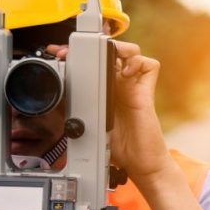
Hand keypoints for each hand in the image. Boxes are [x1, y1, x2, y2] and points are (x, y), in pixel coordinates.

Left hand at [44, 40, 173, 186]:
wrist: (139, 164)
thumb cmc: (118, 149)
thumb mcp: (89, 124)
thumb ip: (78, 108)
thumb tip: (61, 95)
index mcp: (105, 90)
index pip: (93, 62)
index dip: (78, 54)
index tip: (61, 53)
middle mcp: (120, 85)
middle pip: (113, 50)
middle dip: (95, 44)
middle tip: (75, 52)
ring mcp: (134, 87)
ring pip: (132, 51)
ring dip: (119, 49)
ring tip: (107, 59)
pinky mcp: (147, 92)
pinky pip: (149, 65)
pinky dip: (137, 62)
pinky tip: (126, 74)